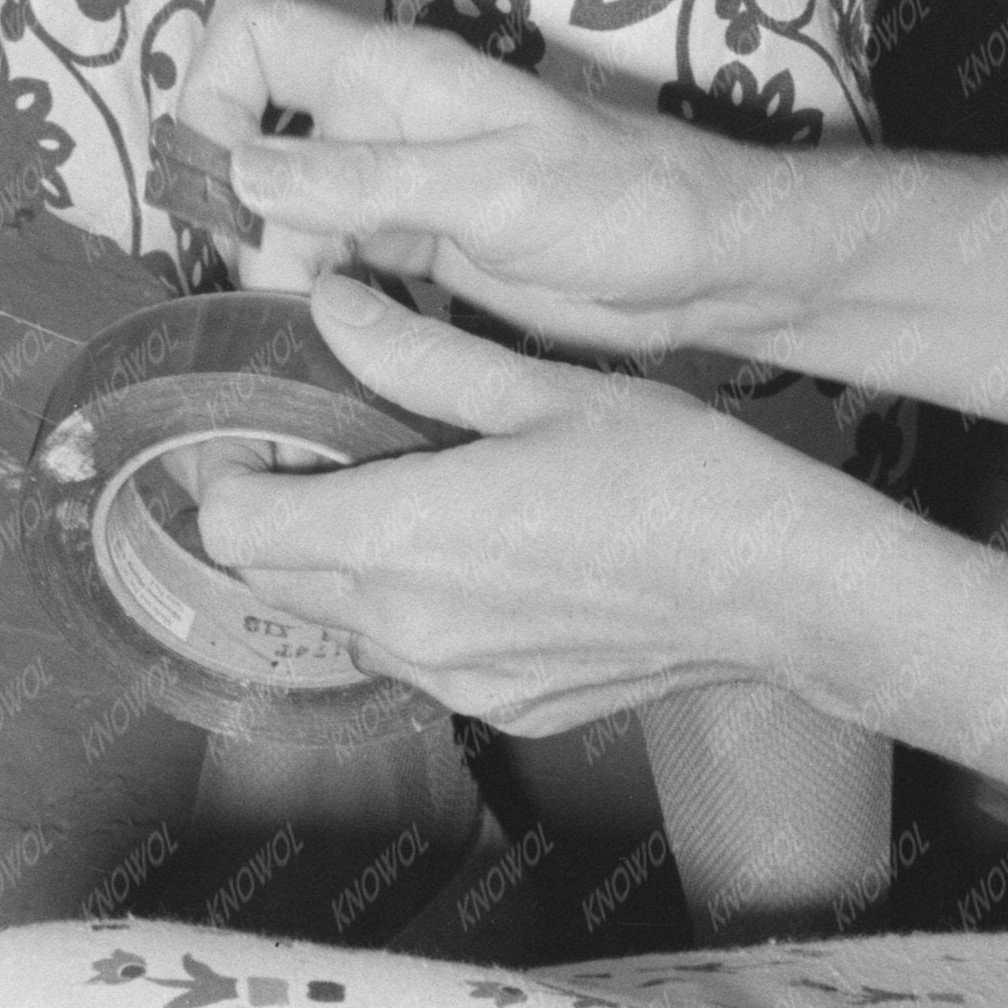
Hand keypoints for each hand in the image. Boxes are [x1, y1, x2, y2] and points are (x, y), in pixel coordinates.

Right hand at [173, 0, 771, 355]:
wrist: (706, 265)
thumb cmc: (621, 203)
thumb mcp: (491, 189)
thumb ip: (366, 179)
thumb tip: (238, 168)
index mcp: (395, 75)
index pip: (258, 35)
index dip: (211, 92)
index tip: (211, 185)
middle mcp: (382, 122)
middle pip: (252, 137)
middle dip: (233, 214)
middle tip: (261, 298)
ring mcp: (396, 187)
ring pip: (284, 212)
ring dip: (270, 272)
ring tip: (286, 343)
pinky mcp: (417, 248)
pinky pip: (328, 264)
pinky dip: (308, 303)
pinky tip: (318, 352)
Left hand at [200, 274, 839, 733]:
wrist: (780, 588)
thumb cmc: (674, 475)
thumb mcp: (539, 388)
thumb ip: (418, 354)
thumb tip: (331, 299)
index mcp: (405, 538)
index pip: (240, 530)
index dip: (227, 477)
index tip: (254, 431)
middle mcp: (411, 629)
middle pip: (277, 582)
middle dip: (279, 515)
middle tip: (326, 444)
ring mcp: (458, 681)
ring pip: (348, 623)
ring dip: (349, 564)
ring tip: (414, 491)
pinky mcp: (504, 708)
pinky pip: (419, 659)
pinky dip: (418, 609)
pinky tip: (484, 553)